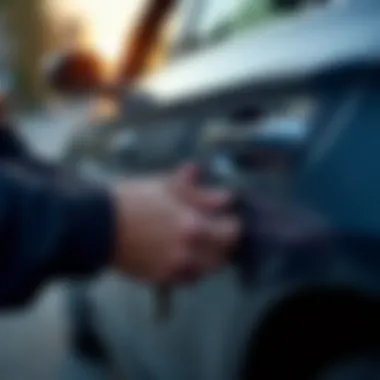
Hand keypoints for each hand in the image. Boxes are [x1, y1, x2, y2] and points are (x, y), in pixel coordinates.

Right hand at [112, 165, 240, 284]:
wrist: (99, 227)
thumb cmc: (132, 200)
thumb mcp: (167, 187)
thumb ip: (199, 191)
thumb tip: (225, 195)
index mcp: (194, 226)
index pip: (233, 231)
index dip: (232, 221)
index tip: (226, 216)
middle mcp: (190, 252)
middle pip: (225, 253)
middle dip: (224, 240)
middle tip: (215, 228)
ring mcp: (176, 268)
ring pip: (210, 267)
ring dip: (211, 255)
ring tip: (200, 242)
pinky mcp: (163, 279)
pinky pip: (190, 278)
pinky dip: (193, 268)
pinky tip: (184, 255)